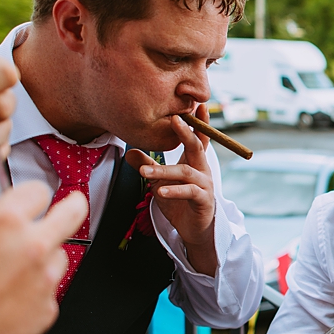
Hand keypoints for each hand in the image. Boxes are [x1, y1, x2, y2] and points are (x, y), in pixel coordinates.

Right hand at [0, 182, 87, 333]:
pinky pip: (49, 292)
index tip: (28, 199)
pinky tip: (7, 297)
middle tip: (69, 205)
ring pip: (61, 255)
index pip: (37, 191)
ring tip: (13, 267)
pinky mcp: (45, 313)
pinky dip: (34, 291)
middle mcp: (31, 249)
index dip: (30, 193)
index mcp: (2, 223)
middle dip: (72, 205)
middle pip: (73, 213)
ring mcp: (43, 283)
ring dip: (44, 255)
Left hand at [125, 103, 216, 274]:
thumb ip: (148, 166)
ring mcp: (204, 185)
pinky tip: (158, 192)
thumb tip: (129, 151)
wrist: (193, 229)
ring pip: (185, 172)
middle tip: (175, 119)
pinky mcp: (203, 201)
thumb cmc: (179, 202)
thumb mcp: (160, 181)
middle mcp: (202, 169)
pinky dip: (173, 191)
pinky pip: (189, 192)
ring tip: (144, 173)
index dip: (199, 121)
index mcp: (194, 161)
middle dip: (186, 132)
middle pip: (197, 146)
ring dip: (164, 170)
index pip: (197, 137)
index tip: (197, 103)